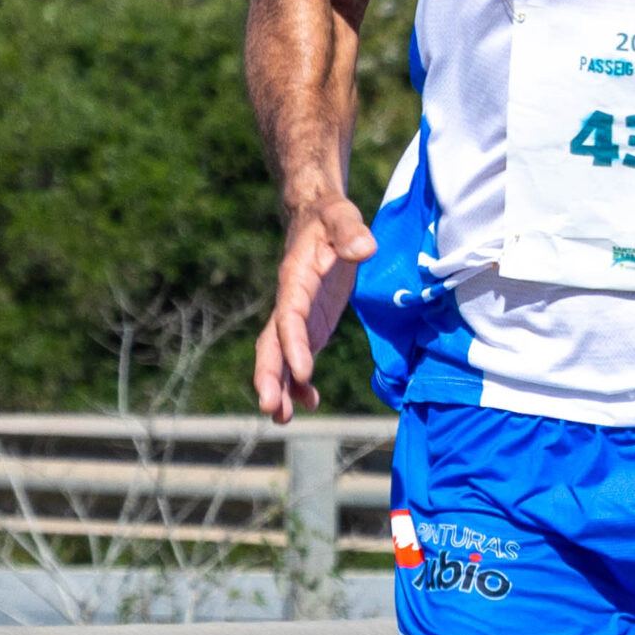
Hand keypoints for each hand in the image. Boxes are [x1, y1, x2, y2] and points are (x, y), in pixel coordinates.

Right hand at [254, 197, 375, 422]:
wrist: (316, 217)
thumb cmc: (329, 217)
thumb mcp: (341, 216)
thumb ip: (350, 231)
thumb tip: (364, 248)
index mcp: (295, 278)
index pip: (290, 314)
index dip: (293, 343)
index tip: (303, 370)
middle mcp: (289, 302)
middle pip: (272, 343)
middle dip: (270, 376)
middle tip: (271, 407)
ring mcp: (297, 317)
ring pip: (280, 357)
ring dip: (280, 387)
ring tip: (282, 419)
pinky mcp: (309, 325)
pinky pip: (298, 358)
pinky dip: (300, 382)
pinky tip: (309, 402)